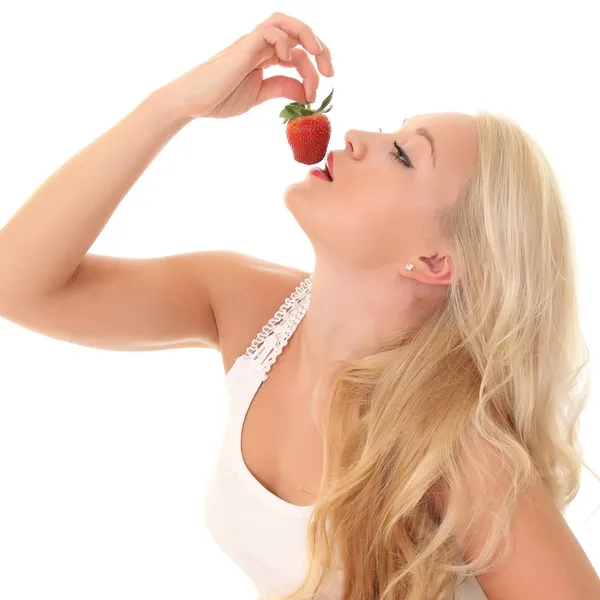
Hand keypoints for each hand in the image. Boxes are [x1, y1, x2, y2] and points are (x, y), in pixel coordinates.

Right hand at [159, 12, 333, 119]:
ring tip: (317, 56)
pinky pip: (267, 30)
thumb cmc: (219, 98)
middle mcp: (260, 46)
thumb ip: (281, 89)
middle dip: (320, 48)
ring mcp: (251, 44)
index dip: (313, 69)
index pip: (297, 53)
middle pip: (297, 32)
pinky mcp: (242, 48)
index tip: (317, 93)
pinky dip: (283, 40)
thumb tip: (305, 93)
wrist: (192, 102)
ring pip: (284, 23)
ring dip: (307, 36)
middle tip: (329, 72)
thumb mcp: (259, 95)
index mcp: (264, 57)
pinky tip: (285, 60)